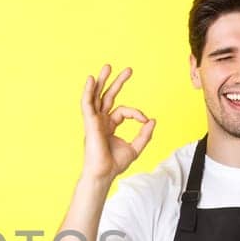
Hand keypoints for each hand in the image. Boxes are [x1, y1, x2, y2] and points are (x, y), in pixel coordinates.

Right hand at [80, 64, 155, 180]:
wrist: (104, 173)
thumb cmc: (115, 164)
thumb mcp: (135, 148)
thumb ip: (144, 134)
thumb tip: (152, 120)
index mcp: (109, 125)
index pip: (124, 111)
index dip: (136, 113)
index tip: (145, 120)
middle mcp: (100, 121)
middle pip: (107, 97)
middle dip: (117, 82)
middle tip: (129, 70)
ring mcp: (94, 121)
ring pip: (96, 96)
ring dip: (102, 81)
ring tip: (108, 66)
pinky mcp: (89, 122)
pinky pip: (87, 104)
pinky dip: (88, 91)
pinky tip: (91, 80)